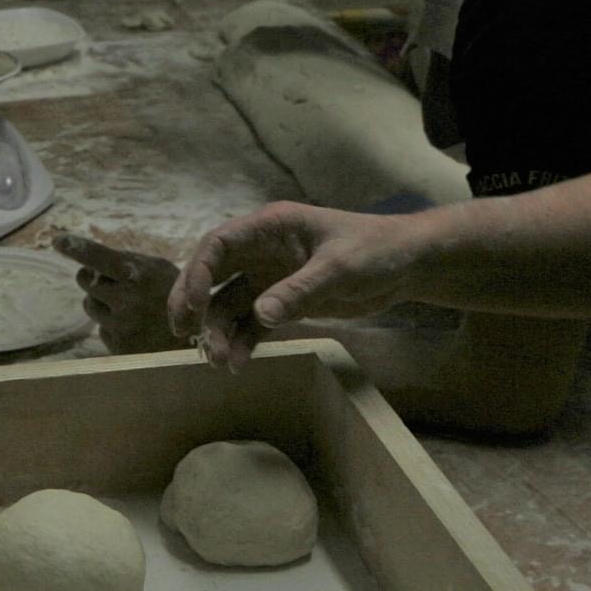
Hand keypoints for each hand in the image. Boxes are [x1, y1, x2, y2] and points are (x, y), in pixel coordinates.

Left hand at [54, 233, 181, 352]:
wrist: (196, 344)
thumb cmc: (176, 299)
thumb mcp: (160, 270)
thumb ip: (129, 262)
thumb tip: (92, 259)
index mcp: (137, 274)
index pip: (97, 256)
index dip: (75, 248)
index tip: (58, 241)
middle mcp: (126, 299)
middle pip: (86, 281)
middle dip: (92, 278)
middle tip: (109, 282)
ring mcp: (120, 324)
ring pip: (90, 305)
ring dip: (101, 302)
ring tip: (127, 306)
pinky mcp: (118, 346)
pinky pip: (101, 328)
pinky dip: (111, 325)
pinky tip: (132, 326)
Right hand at [166, 203, 426, 369]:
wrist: (409, 264)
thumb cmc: (376, 250)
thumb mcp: (340, 267)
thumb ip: (299, 290)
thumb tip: (261, 315)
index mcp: (270, 227)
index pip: (218, 244)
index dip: (198, 272)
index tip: (193, 305)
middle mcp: (262, 251)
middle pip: (212, 274)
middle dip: (192, 303)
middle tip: (182, 334)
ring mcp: (271, 277)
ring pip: (229, 304)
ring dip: (219, 331)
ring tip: (219, 361)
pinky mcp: (284, 302)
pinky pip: (252, 323)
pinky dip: (242, 342)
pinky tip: (238, 363)